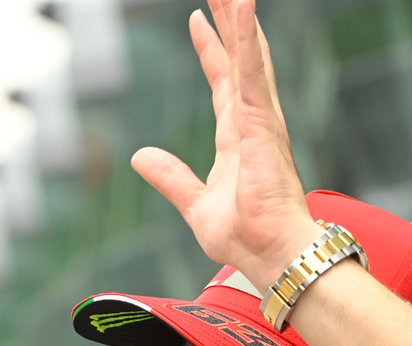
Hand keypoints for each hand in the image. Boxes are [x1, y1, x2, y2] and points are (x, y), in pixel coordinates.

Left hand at [131, 0, 317, 287]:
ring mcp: (260, 119)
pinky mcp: (261, 123)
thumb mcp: (194, 203)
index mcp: (237, 138)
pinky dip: (246, 39)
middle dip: (228, 19)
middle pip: (238, 57)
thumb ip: (171, 177)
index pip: (221, 81)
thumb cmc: (245, 237)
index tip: (197, 20)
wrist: (270, 255)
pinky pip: (252, 71)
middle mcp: (252, 121)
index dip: (209, 49)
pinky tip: (242, 7)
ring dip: (238, 17)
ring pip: (247, 53)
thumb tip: (141, 157)